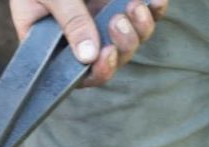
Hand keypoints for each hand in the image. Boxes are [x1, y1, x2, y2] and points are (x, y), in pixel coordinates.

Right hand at [10, 0, 167, 86]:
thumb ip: (70, 22)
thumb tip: (88, 56)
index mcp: (55, 50)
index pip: (79, 76)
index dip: (98, 72)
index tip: (107, 53)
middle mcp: (81, 42)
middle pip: (111, 60)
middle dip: (122, 46)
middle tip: (117, 20)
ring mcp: (102, 24)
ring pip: (130, 41)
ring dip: (140, 29)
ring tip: (133, 6)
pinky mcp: (118, 6)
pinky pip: (144, 17)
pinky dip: (153, 11)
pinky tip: (154, 1)